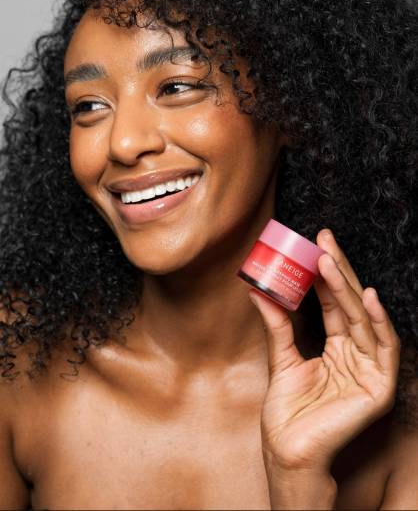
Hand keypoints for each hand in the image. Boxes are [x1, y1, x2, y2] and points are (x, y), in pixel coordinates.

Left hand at [248, 228, 400, 471]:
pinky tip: (367, 296)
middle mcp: (357, 355)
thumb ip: (277, 323)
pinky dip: (378, 321)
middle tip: (323, 238)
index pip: (336, 303)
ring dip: (349, 287)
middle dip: (338, 269)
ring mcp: (371, 370)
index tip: (313, 244)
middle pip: (350, 304)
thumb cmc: (287, 411)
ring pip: (363, 319)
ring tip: (330, 259)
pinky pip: (384, 349)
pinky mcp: (380, 388)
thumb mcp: (282, 357)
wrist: (288, 450)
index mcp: (338, 348)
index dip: (326, 274)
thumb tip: (257, 289)